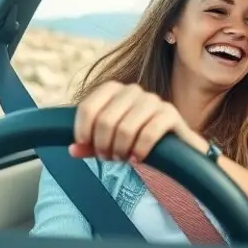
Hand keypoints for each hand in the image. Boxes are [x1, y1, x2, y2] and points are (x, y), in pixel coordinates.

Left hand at [69, 81, 205, 162]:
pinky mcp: (170, 114)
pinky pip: (148, 133)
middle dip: (103, 145)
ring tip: (123, 158)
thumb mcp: (109, 140)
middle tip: (109, 157)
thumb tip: (73, 150)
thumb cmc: (136, 139)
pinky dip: (139, 150)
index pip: (88, 107)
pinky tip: (138, 158)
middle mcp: (133, 90)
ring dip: (121, 150)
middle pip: (105, 120)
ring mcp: (154, 101)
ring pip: (126, 128)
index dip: (82, 130)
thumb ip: (90, 144)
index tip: (85, 145)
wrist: (174, 145)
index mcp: (114, 89)